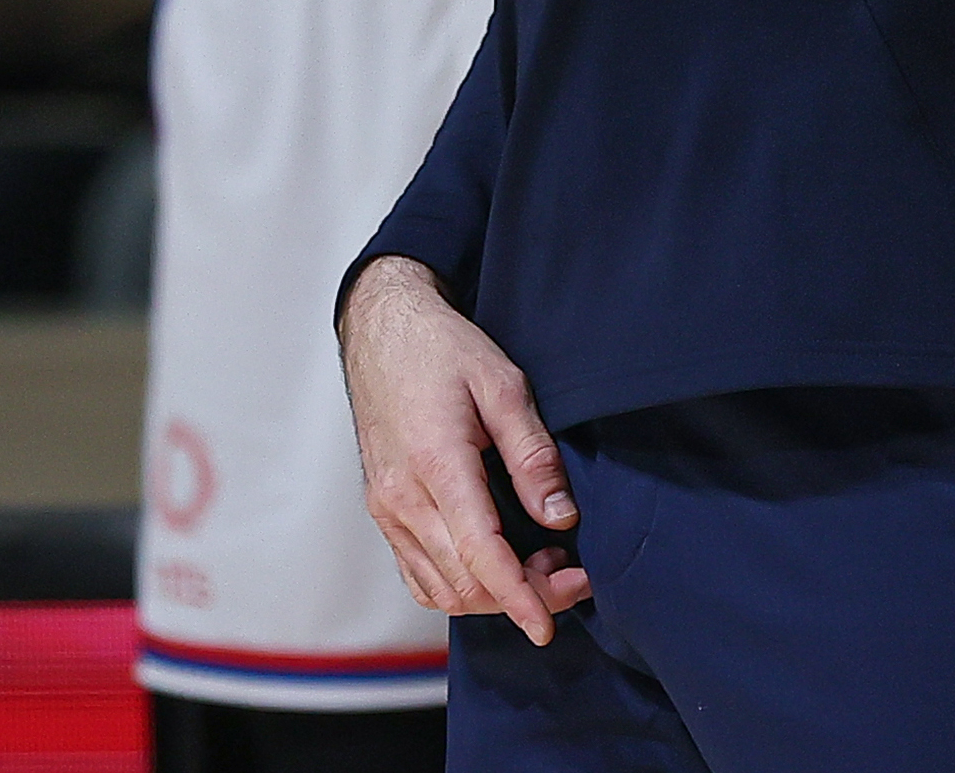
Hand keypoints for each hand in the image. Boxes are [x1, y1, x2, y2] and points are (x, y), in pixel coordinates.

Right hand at [337, 255, 591, 642]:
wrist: (383, 329)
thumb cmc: (442, 349)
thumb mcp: (503, 384)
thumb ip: (533, 455)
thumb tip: (560, 517)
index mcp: (436, 464)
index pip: (480, 555)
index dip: (519, 598)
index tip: (547, 625)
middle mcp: (402, 497)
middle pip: (465, 582)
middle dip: (522, 595)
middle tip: (572, 576)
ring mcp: (386, 508)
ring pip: (441, 587)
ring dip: (492, 593)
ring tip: (540, 565)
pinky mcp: (382, 509)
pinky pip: (418, 573)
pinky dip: (458, 585)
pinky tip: (494, 562)